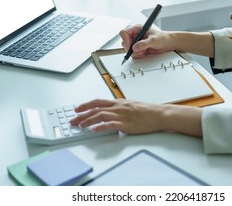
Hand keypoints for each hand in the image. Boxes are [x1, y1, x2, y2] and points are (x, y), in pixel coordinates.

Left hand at [70, 99, 202, 136]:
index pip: (98, 101)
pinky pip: (111, 125)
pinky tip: (94, 130)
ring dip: (88, 120)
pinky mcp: (127, 124)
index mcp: (119, 102)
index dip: (86, 105)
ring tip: (80, 125)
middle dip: (82, 114)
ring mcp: (122, 115)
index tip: (76, 108)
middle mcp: (118, 107)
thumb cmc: (147, 111)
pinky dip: (101, 127)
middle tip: (72, 120)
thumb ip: (119, 108)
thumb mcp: (130, 105)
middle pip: (96, 109)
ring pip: (101, 116)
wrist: (159, 114)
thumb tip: (110, 111)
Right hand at [119, 25, 172, 58]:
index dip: (125, 40)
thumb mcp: (153, 40)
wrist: (168, 43)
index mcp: (137, 29)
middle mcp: (135, 35)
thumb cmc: (162, 37)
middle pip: (125, 42)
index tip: (130, 47)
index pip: (124, 33)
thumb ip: (144, 43)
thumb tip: (135, 47)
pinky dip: (138, 55)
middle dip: (131, 48)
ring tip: (143, 51)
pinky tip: (144, 52)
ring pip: (128, 49)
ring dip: (135, 52)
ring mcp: (136, 42)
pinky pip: (133, 53)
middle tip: (138, 50)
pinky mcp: (138, 48)